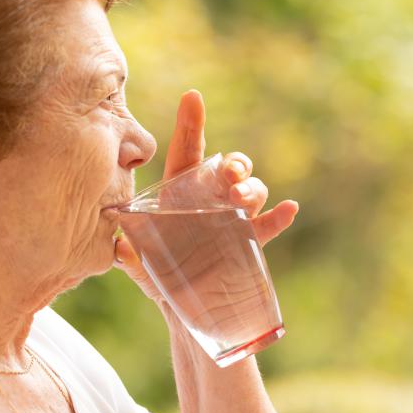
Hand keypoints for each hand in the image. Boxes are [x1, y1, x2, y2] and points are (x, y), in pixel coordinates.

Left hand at [114, 89, 298, 304]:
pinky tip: (289, 210)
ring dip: (253, 188)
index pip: (185, 153)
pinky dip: (280, 216)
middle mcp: (208, 201)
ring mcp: (232, 221)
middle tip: (231, 173)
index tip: (193, 98)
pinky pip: (268, 226)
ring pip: (250, 191)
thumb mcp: (141, 267)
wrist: (186, 314)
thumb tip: (123, 248)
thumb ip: (132, 256)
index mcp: (179, 196)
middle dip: (235, 163)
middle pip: (227, 168)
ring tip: (242, 199)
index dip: (189, 125)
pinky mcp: (249, 245)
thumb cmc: (160, 280)